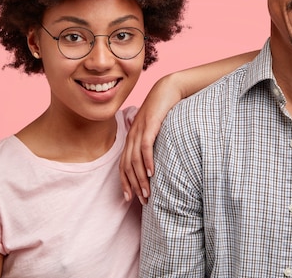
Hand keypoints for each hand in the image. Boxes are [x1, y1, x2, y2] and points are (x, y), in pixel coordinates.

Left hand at [120, 75, 181, 203]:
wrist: (168, 89)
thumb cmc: (164, 110)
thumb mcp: (155, 129)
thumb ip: (152, 144)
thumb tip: (156, 162)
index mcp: (131, 138)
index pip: (123, 165)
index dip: (125, 182)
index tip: (129, 198)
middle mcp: (132, 135)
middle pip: (128, 166)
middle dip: (134, 186)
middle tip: (143, 201)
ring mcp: (139, 130)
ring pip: (135, 160)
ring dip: (141, 179)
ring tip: (147, 193)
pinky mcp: (150, 125)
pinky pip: (146, 146)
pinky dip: (148, 161)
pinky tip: (152, 173)